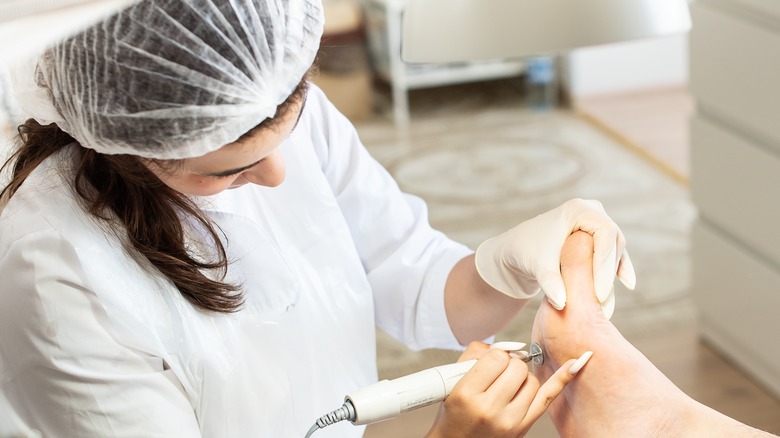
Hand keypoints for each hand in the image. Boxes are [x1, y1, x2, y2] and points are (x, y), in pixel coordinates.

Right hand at [425, 342, 590, 437]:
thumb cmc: (453, 412)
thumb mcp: (451, 381)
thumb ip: (475, 355)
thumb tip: (505, 347)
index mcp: (468, 395)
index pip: (497, 358)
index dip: (495, 355)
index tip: (489, 362)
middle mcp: (490, 409)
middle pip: (517, 368)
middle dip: (509, 364)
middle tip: (496, 374)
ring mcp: (510, 421)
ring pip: (532, 380)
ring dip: (521, 376)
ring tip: (506, 385)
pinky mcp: (523, 427)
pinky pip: (547, 399)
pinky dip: (562, 380)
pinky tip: (576, 364)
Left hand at [474, 198, 635, 317]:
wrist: (517, 251)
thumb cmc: (525, 253)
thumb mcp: (537, 267)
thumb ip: (550, 283)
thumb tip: (562, 303)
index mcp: (578, 209)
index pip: (605, 234)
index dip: (606, 264)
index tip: (599, 293)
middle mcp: (591, 211)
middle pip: (613, 241)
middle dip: (609, 271)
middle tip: (602, 300)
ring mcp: (595, 222)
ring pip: (615, 248)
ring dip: (613, 272)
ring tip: (606, 301)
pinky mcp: (596, 236)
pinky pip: (612, 251)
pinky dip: (617, 267)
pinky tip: (628, 285)